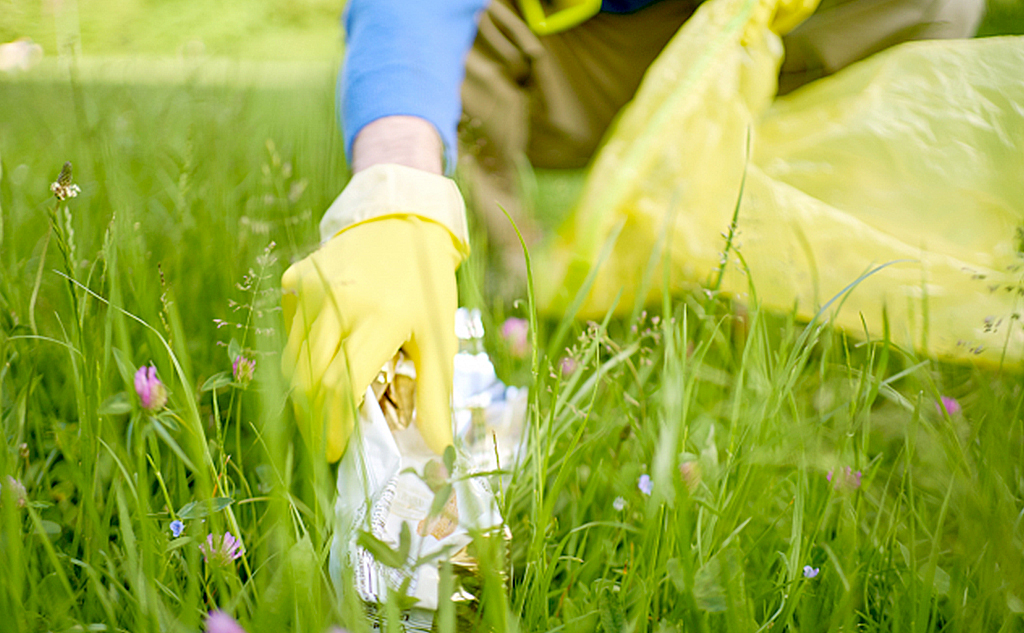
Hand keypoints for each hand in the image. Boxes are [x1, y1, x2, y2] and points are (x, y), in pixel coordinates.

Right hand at [282, 216, 462, 461]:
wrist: (404, 224)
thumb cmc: (428, 289)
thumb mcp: (440, 341)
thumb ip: (437, 399)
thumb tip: (443, 455)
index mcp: (381, 318)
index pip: (341, 386)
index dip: (332, 426)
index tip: (335, 452)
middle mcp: (340, 301)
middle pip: (308, 378)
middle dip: (312, 417)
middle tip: (324, 439)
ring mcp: (312, 286)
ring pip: (293, 359)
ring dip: (304, 390)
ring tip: (326, 404)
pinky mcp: (295, 277)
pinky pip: (288, 331)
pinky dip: (301, 354)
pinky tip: (324, 356)